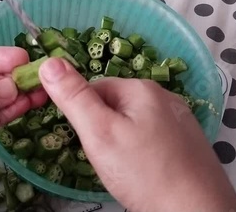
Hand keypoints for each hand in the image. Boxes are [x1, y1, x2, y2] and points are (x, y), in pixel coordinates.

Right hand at [39, 58, 235, 211]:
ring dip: (120, 142)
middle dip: (102, 130)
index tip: (88, 141)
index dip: (83, 115)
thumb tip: (48, 62)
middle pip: (114, 105)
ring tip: (123, 168)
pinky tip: (143, 172)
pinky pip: (150, 138)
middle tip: (106, 159)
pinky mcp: (187, 143)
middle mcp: (164, 97)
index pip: (94, 88)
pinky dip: (140, 152)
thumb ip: (73, 98)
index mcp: (142, 88)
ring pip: (132, 124)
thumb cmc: (143, 171)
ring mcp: (179, 120)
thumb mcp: (99, 132)